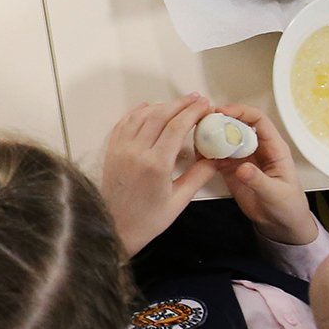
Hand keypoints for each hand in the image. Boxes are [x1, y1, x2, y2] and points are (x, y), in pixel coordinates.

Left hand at [101, 95, 218, 253]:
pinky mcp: (111, 151)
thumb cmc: (147, 219)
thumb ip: (199, 175)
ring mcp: (120, 149)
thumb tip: (216, 158)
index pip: (177, 126)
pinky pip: (123, 123)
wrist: (114, 228)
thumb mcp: (179, 200)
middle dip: (180, 104)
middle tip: (196, 99)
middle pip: (160, 115)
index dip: (192, 112)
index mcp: (156, 164)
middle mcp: (136, 152)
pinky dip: (137, 112)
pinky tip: (148, 107)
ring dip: (161, 106)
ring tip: (177, 104)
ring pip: (141, 116)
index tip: (205, 105)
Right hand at [204, 104, 317, 245]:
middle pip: (237, 125)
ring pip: (225, 140)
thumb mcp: (276, 193)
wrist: (281, 223)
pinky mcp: (232, 170)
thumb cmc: (288, 206)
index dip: (241, 112)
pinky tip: (199, 155)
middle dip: (221, 120)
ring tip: (197, 136)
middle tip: (203, 121)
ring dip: (211, 136)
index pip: (258, 121)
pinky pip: (217, 157)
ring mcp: (243, 159)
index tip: (223, 113)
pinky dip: (207, 154)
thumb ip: (259, 180)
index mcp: (273, 148)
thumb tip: (242, 168)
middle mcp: (257, 149)